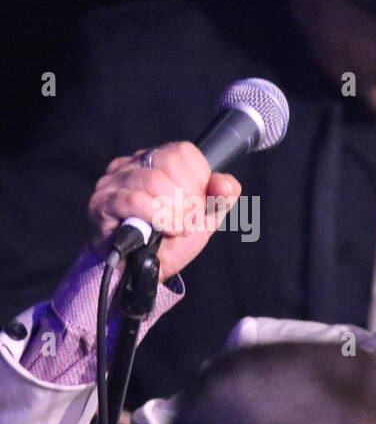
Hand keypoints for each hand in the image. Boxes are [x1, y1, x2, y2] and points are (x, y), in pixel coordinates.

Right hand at [87, 141, 240, 280]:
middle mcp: (133, 165)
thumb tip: (225, 183)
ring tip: (177, 229)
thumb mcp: (204, 218)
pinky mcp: (102, 203)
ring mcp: (114, 181)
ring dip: (175, 211)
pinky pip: (135, 201)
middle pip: (170, 161)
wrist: (143, 271)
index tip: (198, 205)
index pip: (184, 152)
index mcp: (158, 161)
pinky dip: (160, 218)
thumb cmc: (171, 239)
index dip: (199, 180)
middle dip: (190, 196)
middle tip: (188, 220)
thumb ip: (221, 199)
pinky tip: (167, 230)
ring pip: (154, 180)